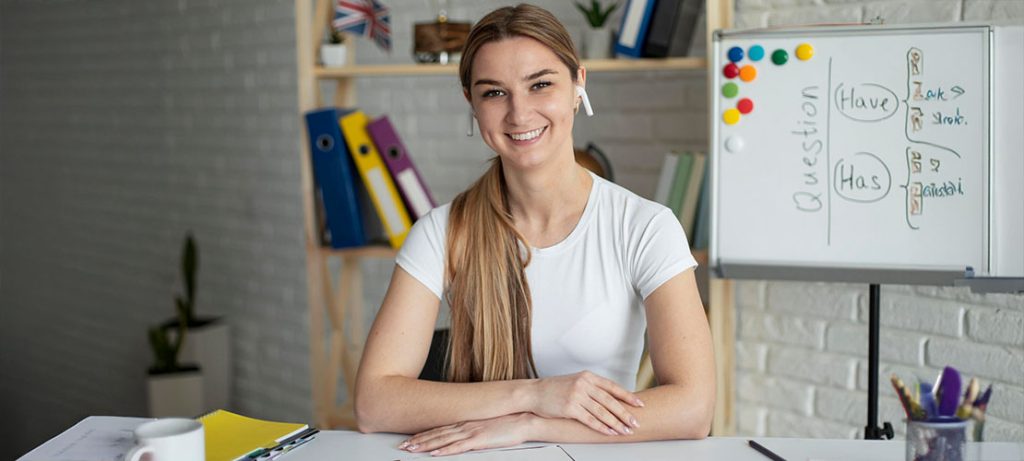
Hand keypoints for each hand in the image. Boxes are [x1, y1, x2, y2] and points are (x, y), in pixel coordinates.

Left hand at [397, 413, 534, 455]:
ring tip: (411, 449)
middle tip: (403, 446)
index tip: (410, 440)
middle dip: (418, 441)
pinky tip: (434, 453)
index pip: (440, 430)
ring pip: (443, 440)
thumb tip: (462, 437)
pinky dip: (444, 450)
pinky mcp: (479, 440)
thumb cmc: (507, 424)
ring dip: (425, 445)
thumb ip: (472, 431)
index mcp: (466, 423)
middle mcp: (465, 426)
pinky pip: (458, 447)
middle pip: (436, 434)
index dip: (423, 435)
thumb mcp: (485, 426)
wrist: (523, 419)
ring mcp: (471, 432)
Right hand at [531, 371, 642, 435]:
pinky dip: (602, 427)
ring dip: (616, 423)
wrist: (534, 392)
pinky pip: (590, 420)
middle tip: (635, 422)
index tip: (639, 404)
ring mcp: (577, 396)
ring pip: (602, 412)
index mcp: (588, 376)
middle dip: (625, 413)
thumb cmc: (555, 388)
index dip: (627, 396)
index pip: (612, 387)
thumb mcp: (576, 381)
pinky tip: (609, 432)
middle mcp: (584, 384)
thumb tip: (611, 398)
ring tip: (625, 430)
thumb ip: (592, 387)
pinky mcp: (570, 408)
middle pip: (610, 401)